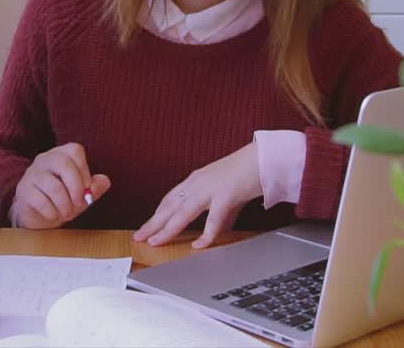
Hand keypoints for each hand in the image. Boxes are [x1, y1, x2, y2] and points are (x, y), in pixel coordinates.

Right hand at [11, 143, 110, 229]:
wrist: (39, 217)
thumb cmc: (62, 201)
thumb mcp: (82, 195)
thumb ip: (95, 187)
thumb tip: (104, 181)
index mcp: (60, 155)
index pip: (74, 150)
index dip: (84, 169)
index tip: (87, 187)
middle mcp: (44, 159)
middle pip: (63, 163)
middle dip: (76, 188)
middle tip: (80, 204)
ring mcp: (31, 174)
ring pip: (54, 186)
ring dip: (65, 205)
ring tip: (67, 214)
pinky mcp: (23, 190)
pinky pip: (41, 200)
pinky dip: (52, 212)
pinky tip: (53, 215)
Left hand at [133, 143, 262, 248]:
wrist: (265, 158)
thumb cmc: (247, 173)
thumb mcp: (227, 194)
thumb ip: (220, 213)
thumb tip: (216, 230)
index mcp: (196, 181)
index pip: (169, 200)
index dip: (156, 215)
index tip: (145, 228)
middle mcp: (198, 183)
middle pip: (169, 206)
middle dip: (153, 224)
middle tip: (138, 237)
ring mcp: (210, 188)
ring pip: (183, 212)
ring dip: (167, 229)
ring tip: (155, 242)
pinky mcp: (226, 194)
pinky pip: (213, 219)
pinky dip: (206, 234)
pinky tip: (199, 245)